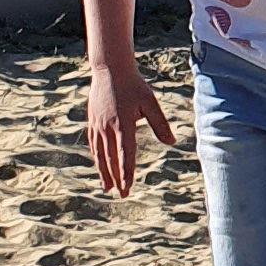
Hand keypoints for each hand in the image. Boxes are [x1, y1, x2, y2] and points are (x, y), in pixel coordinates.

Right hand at [84, 57, 174, 194]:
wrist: (110, 70)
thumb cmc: (134, 85)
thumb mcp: (150, 103)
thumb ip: (160, 124)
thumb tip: (172, 142)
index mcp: (123, 124)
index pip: (125, 154)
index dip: (126, 172)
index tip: (127, 187)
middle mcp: (108, 127)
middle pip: (111, 158)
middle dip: (116, 178)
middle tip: (121, 194)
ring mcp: (98, 125)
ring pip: (99, 154)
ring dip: (104, 172)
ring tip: (107, 187)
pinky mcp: (92, 121)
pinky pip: (93, 144)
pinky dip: (97, 157)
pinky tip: (99, 165)